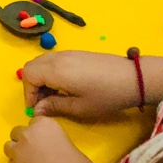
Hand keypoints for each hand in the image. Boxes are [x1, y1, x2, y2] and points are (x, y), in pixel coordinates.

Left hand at [6, 115, 102, 162]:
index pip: (36, 121)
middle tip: (36, 152)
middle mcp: (27, 135)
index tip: (45, 140)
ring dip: (17, 152)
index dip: (40, 132)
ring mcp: (17, 153)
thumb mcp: (72, 149)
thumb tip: (53, 150)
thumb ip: (57, 144)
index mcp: (45, 126)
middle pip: (18, 132)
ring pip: (10, 147)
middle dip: (25, 140)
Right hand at [22, 50, 142, 118]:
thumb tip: (37, 110)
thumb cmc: (106, 96)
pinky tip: (64, 86)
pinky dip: (50, 72)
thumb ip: (55, 106)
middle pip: (32, 65)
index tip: (37, 108)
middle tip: (43, 102)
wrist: (133, 78)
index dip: (28, 92)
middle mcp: (58, 58)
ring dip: (41, 77)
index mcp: (57, 70)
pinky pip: (53, 59)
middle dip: (32, 84)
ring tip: (54, 95)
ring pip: (42, 61)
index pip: (28, 75)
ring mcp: (68, 53)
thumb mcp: (80, 107)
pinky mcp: (77, 53)